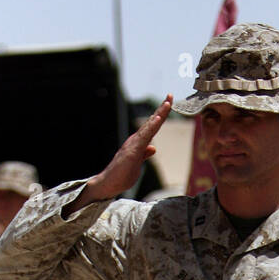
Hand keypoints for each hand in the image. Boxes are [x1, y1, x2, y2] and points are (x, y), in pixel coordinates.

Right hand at [70, 95, 173, 212]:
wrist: (108, 184)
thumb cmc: (121, 175)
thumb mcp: (137, 163)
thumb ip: (144, 154)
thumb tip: (153, 148)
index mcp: (138, 142)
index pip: (152, 127)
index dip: (161, 115)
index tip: (169, 103)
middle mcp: (136, 140)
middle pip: (152, 122)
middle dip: (162, 109)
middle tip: (170, 95)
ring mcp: (134, 144)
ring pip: (149, 126)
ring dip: (158, 114)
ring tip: (167, 103)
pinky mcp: (133, 151)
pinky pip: (144, 137)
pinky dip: (151, 127)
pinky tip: (157, 119)